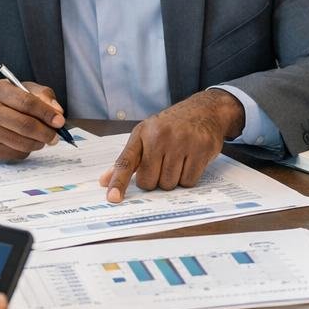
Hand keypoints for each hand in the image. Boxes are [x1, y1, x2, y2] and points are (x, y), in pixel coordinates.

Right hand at [0, 80, 66, 161]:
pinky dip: (26, 149)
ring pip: (23, 143)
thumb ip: (40, 95)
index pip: (27, 103)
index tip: (60, 121)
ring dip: (39, 143)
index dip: (47, 113)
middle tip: (55, 135)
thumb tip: (57, 111)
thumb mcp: (16, 89)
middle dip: (46, 132)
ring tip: (42, 138)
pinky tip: (24, 141)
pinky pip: (16, 153)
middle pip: (25, 126)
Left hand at [99, 89, 243, 202]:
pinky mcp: (202, 148)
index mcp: (142, 133)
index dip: (118, 182)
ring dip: (173, 180)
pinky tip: (190, 161)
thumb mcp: (145, 134)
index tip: (113, 198)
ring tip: (178, 160)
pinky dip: (188, 178)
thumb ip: (127, 160)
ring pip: (170, 184)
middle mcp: (161, 136)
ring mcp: (183, 141)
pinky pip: (189, 181)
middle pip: (150, 181)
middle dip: (155, 180)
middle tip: (163, 165)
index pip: (126, 162)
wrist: (204, 110)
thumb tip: (104, 181)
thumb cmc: (171, 126)